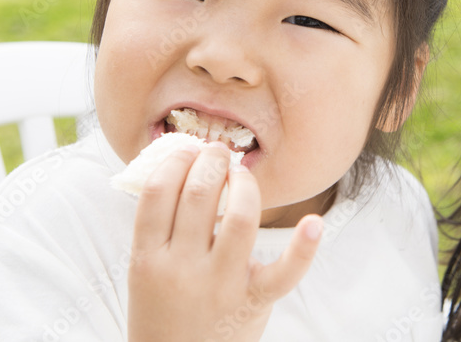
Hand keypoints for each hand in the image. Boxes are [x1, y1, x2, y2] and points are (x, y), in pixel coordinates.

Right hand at [127, 142, 323, 341]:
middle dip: (212, 161)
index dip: (176, 161)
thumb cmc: (164, 309)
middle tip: (219, 153)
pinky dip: (303, 247)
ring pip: (240, 217)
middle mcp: (182, 270)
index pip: (158, 192)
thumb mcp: (146, 271)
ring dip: (245, 184)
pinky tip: (315, 223)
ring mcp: (220, 286)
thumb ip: (161, 227)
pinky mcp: (253, 302)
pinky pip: (283, 272)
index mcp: (148, 258)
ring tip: (242, 175)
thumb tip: (185, 167)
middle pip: (199, 194)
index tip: (188, 150)